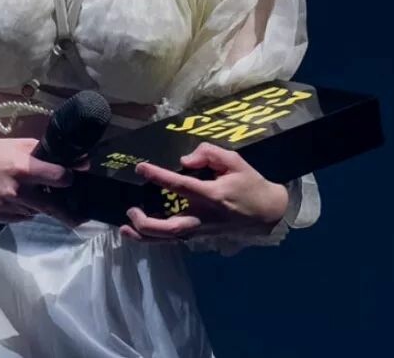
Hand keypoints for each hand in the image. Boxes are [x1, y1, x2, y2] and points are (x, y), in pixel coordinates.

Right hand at [0, 137, 84, 224]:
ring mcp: (6, 205)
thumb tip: (75, 161)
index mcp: (24, 168)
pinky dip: (25, 212)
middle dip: (66, 211)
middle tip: (79, 217)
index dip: (68, 179)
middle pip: (50, 205)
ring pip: (35, 212)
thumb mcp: (20, 145)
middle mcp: (16, 190)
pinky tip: (21, 201)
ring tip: (39, 197)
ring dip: (41, 206)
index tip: (71, 180)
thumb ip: (46, 153)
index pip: (57, 178)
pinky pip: (20, 218)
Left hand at [119, 142, 288, 241]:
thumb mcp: (235, 161)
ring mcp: (201, 230)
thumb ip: (209, 154)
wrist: (268, 213)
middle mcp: (203, 217)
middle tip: (131, 208)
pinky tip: (139, 233)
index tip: (141, 167)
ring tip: (125, 227)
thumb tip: (184, 160)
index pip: (180, 186)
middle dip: (146, 221)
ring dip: (145, 236)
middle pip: (170, 227)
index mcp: (212, 195)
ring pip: (169, 240)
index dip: (159, 176)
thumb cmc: (250, 184)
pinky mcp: (200, 236)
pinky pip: (173, 240)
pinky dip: (154, 239)